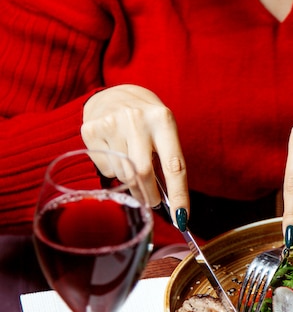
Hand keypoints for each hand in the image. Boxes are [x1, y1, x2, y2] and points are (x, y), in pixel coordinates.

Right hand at [81, 84, 188, 215]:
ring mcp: (112, 123)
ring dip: (131, 182)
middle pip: (143, 174)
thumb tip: (171, 202)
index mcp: (163, 119)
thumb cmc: (145, 118)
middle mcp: (137, 119)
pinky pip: (105, 167)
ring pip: (123, 174)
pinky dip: (112, 170)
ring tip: (131, 167)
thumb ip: (166, 159)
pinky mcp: (91, 130)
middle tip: (152, 201)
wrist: (113, 93)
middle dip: (149, 195)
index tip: (182, 218)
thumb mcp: (162, 129)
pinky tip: (114, 153)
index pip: (174, 165)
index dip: (179, 194)